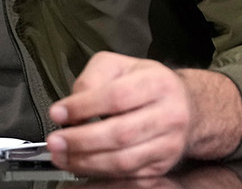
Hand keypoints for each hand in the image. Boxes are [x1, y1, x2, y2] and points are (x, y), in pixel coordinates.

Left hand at [46, 52, 241, 176]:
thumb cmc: (146, 84)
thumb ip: (93, 78)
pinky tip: (80, 169)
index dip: (84, 107)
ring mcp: (168, 145)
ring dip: (86, 162)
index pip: (116, 97)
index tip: (58, 112)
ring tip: (62, 156)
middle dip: (81, 140)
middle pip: (120, 134)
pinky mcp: (162, 166)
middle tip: (55, 141)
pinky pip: (128, 177)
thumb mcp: (120, 65)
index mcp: (157, 83)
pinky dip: (101, 177)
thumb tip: (73, 104)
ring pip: (124, 161)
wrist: (187, 107)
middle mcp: (169, 115)